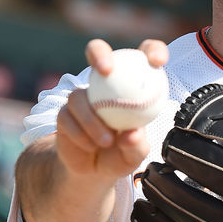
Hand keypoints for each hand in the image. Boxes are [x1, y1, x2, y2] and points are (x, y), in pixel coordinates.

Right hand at [56, 38, 168, 182]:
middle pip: (98, 51)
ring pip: (80, 95)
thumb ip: (136, 144)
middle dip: (99, 54)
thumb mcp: (135, 154)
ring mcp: (82, 96)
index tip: (158, 62)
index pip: (145, 54)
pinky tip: (91, 146)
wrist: (93, 171)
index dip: (154, 50)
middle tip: (105, 70)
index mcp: (132, 82)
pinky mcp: (64, 112)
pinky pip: (68, 116)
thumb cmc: (122, 154)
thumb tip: (132, 133)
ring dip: (92, 120)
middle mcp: (104, 82)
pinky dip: (81, 134)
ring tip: (107, 141)